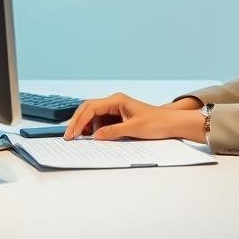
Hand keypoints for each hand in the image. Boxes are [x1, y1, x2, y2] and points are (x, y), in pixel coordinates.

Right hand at [63, 92, 205, 142]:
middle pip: (88, 108)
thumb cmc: (155, 123)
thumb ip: (113, 132)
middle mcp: (114, 101)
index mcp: (117, 100)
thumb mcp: (133, 129)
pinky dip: (93, 128)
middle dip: (77, 122)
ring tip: (79, 138)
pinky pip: (100, 120)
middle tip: (68, 136)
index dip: (79, 121)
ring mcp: (115, 108)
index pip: (91, 108)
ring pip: (93, 114)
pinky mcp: (118, 116)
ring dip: (84, 125)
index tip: (72, 134)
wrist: (170, 123)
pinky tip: (91, 136)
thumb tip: (95, 136)